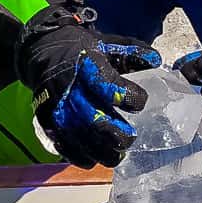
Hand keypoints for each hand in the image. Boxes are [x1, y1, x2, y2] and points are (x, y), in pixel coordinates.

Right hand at [16, 0, 161, 167]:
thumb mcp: (107, 44)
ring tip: (117, 155)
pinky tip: (94, 157)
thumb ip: (133, 53)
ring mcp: (57, 107)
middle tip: (130, 138)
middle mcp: (70, 88)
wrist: (45, 52)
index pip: (110, 86)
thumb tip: (156, 63)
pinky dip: (81, 157)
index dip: (130, 97)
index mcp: (87, 65)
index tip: (140, 102)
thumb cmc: (83, 52)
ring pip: (81, 139)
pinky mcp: (46, 120)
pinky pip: (64, 145)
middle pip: (95, 121)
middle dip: (118, 135)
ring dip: (102, 152)